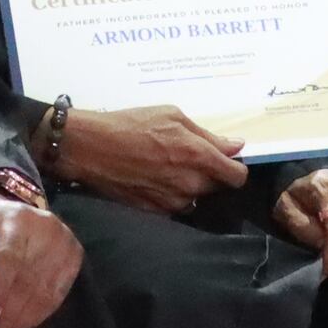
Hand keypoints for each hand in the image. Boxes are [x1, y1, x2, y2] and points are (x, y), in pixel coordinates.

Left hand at [0, 190, 80, 327]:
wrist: (22, 209)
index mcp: (16, 217)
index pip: (9, 257)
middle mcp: (46, 228)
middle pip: (27, 281)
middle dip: (9, 317)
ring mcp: (64, 244)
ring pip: (44, 293)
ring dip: (22, 324)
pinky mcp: (75, 258)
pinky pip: (56, 297)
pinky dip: (37, 317)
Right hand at [49, 105, 247, 213]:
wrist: (90, 148)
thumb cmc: (130, 124)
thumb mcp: (171, 115)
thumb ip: (207, 134)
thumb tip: (235, 146)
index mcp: (198, 155)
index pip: (237, 176)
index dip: (234, 168)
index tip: (225, 162)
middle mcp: (191, 183)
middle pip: (217, 186)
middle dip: (209, 173)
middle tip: (185, 157)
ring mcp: (174, 201)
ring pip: (196, 197)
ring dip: (189, 185)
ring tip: (165, 167)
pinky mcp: (157, 212)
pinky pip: (176, 205)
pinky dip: (171, 194)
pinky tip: (153, 179)